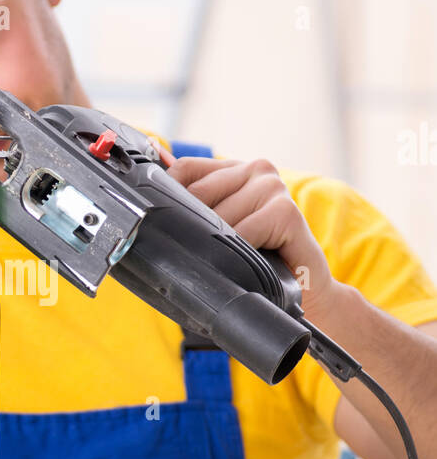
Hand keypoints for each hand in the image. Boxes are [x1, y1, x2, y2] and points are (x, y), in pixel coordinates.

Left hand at [165, 155, 336, 315]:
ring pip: (219, 218)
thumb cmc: (260, 259)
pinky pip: (243, 234)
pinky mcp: (287, 211)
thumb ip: (197, 211)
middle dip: (192, 229)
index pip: (186, 169)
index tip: (159, 223)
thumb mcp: (224, 230)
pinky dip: (239, 254)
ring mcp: (273, 187)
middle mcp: (256, 169)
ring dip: (219, 247)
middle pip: (198, 194)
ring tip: (230, 262)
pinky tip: (248, 263)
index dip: (169, 196)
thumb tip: (152, 203)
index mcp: (236, 169)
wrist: (305, 289)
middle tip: (198, 254)